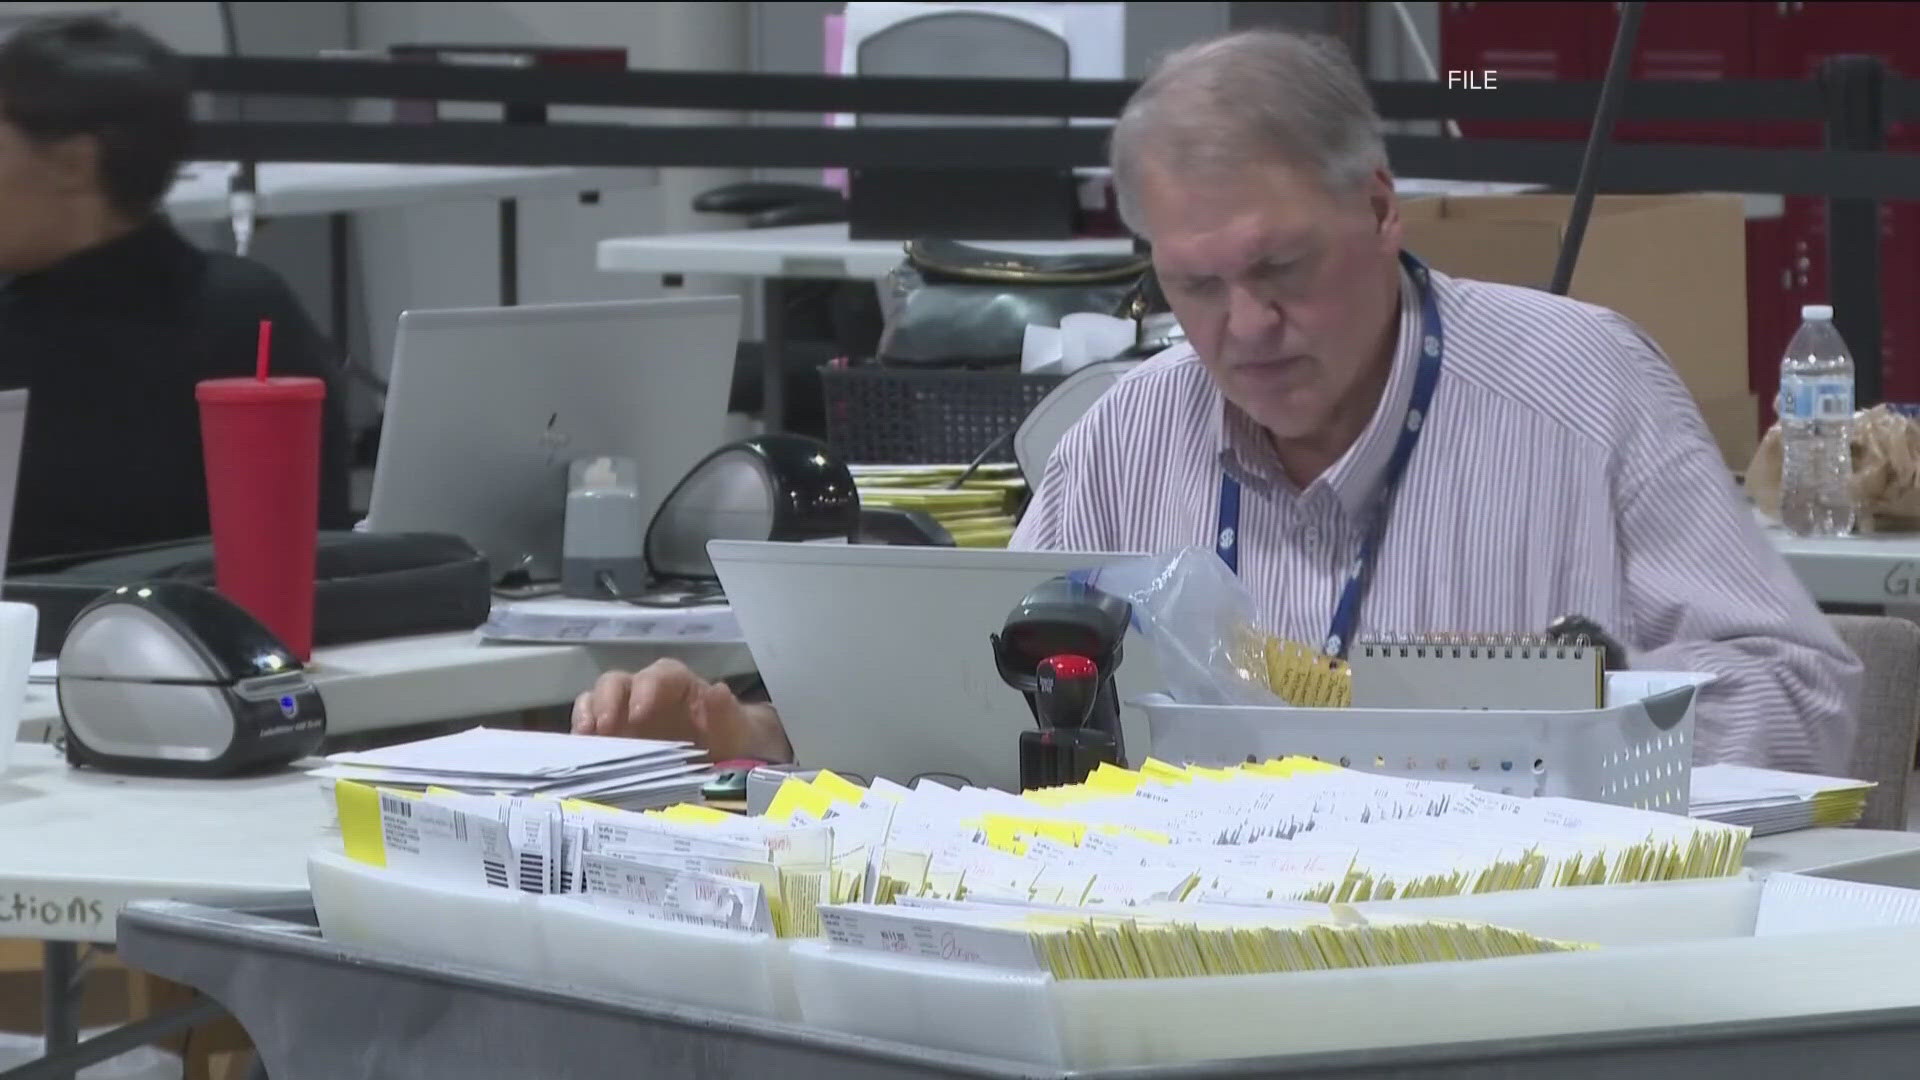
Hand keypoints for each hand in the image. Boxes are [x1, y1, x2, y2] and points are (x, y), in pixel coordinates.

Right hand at [571, 659, 791, 762]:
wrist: (722, 758)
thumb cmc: (726, 735)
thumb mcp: (734, 725)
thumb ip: (725, 709)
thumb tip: (717, 691)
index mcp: (674, 683)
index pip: (657, 676)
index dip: (645, 689)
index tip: (639, 713)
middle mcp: (642, 692)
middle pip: (616, 683)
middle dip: (607, 702)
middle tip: (604, 729)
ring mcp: (622, 713)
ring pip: (595, 701)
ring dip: (587, 717)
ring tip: (584, 741)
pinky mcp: (610, 736)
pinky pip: (588, 728)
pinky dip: (581, 739)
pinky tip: (579, 757)